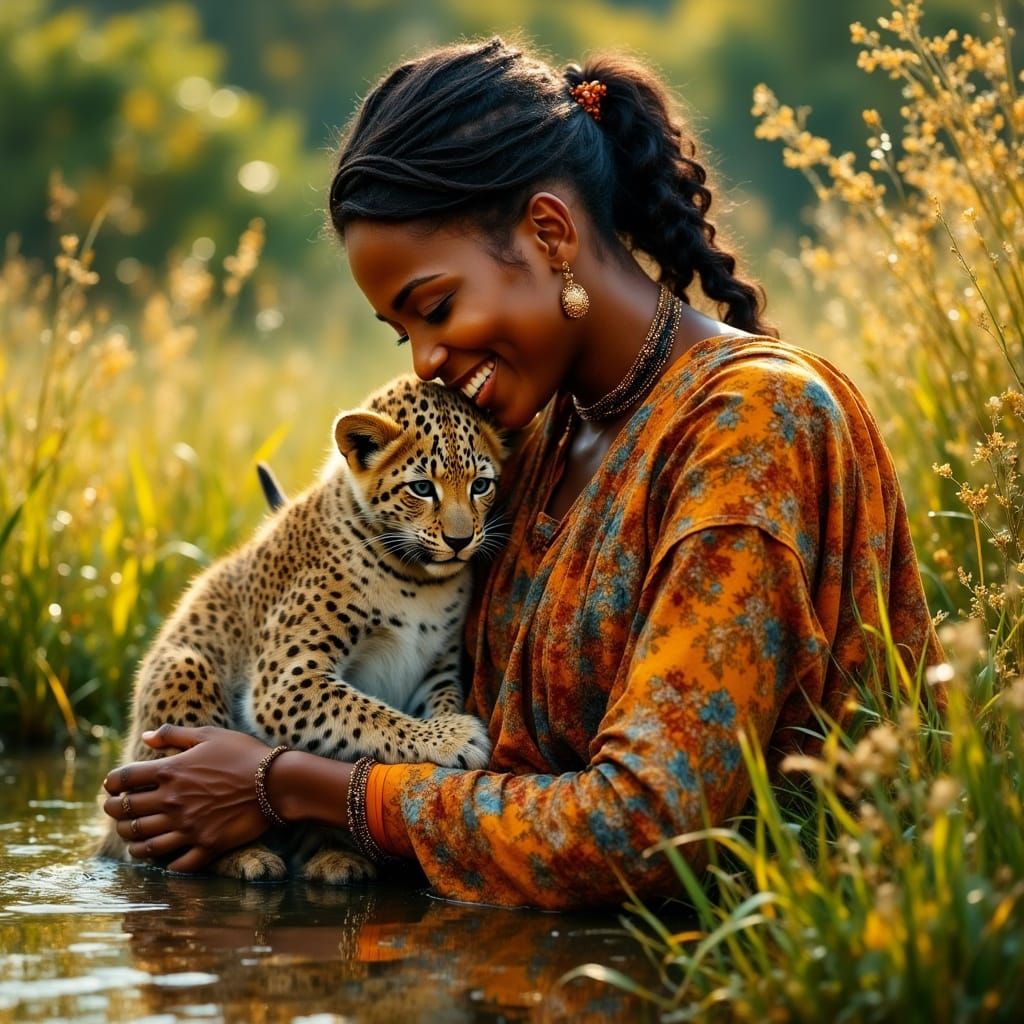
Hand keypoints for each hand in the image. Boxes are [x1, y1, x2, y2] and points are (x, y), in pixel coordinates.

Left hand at [102, 724, 274, 872]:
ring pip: (144, 842)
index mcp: (170, 771)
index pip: (123, 779)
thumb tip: (145, 736)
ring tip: (131, 837)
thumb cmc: (243, 753)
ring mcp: (188, 827)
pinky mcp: (206, 845)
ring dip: (132, 841)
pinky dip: (166, 863)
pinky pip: (177, 863)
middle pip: (126, 813)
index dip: (111, 783)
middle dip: (113, 813)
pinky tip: (164, 858)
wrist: (277, 782)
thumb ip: (174, 734)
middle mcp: (172, 802)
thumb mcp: (209, 734)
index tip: (110, 787)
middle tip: (113, 812)